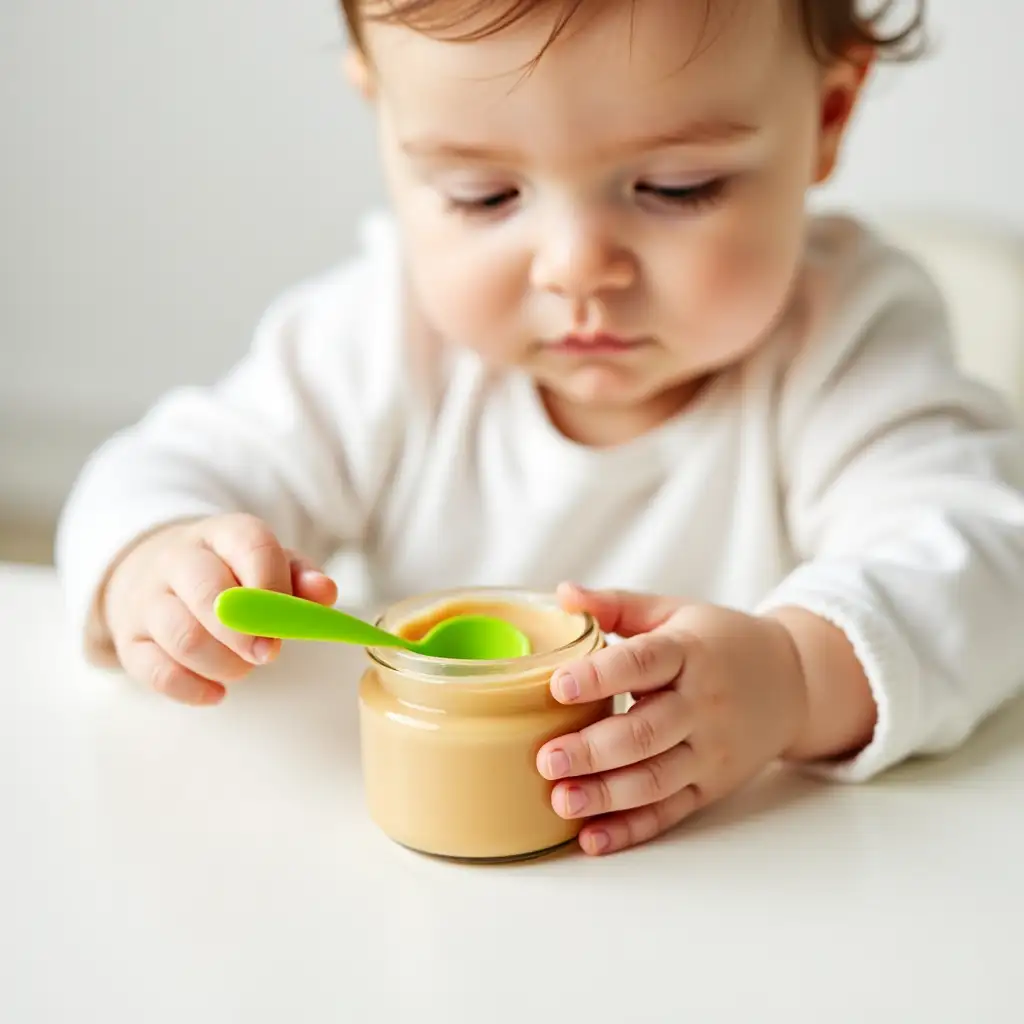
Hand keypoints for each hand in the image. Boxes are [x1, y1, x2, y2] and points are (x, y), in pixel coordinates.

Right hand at [102, 514, 336, 705]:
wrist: (154, 571)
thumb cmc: (228, 572)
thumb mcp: (267, 563)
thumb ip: (301, 577)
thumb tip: (325, 592)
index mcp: (222, 534)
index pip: (250, 545)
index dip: (274, 585)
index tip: (287, 620)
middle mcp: (179, 559)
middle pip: (208, 592)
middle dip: (246, 632)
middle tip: (268, 654)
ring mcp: (148, 599)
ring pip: (183, 636)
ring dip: (223, 663)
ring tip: (243, 667)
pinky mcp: (130, 639)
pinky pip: (156, 671)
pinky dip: (193, 689)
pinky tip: (217, 692)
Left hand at [536, 583, 808, 855]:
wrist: (794, 682)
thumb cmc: (719, 642)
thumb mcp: (674, 612)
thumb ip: (618, 606)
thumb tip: (563, 595)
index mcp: (690, 652)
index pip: (644, 663)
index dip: (601, 675)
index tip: (558, 685)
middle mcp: (704, 705)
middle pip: (646, 732)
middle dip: (593, 750)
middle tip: (546, 758)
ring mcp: (711, 751)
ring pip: (655, 779)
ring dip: (606, 795)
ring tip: (559, 799)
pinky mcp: (711, 787)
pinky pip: (669, 812)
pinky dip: (631, 830)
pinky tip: (593, 838)